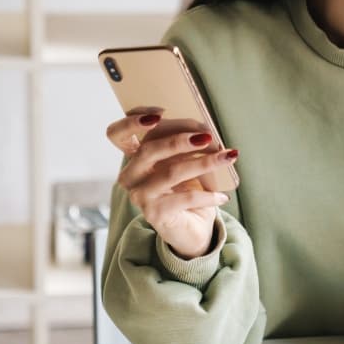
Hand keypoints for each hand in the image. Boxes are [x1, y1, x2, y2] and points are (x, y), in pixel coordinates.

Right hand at [106, 112, 236, 258]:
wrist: (192, 229)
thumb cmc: (187, 189)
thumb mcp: (184, 163)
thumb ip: (184, 146)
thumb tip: (205, 131)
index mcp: (134, 158)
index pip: (117, 134)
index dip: (131, 121)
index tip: (159, 114)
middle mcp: (130, 176)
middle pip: (148, 150)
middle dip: (180, 140)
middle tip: (207, 136)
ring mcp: (139, 196)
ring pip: (171, 172)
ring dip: (204, 162)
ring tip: (227, 157)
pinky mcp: (154, 214)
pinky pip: (185, 198)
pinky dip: (208, 195)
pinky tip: (222, 196)